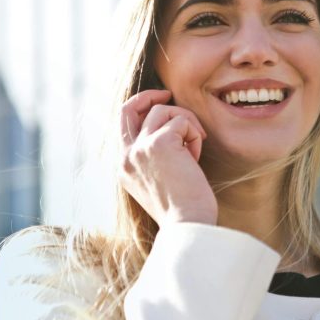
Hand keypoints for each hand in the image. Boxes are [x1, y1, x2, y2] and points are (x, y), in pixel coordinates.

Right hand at [119, 89, 217, 226]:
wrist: (188, 225)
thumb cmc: (182, 208)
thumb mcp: (158, 181)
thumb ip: (154, 158)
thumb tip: (170, 131)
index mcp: (124, 167)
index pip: (123, 124)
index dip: (141, 108)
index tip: (160, 104)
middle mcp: (126, 156)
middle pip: (129, 108)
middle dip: (149, 95)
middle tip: (169, 94)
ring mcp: (140, 148)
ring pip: (163, 111)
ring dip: (186, 123)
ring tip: (195, 147)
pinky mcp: (160, 143)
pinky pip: (182, 121)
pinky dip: (194, 134)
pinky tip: (196, 157)